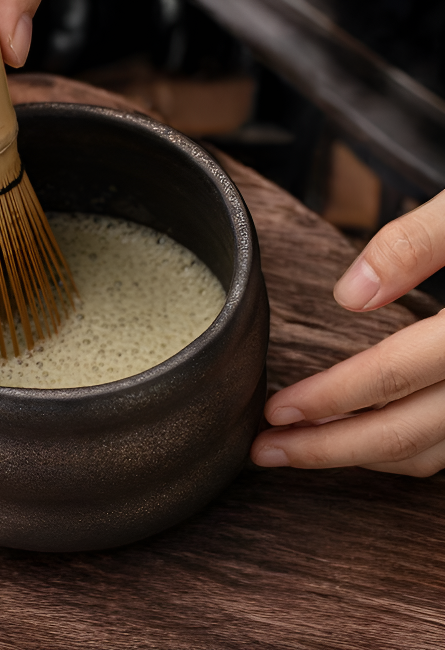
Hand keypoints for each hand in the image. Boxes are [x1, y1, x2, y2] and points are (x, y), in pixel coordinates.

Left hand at [251, 189, 444, 476]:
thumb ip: (418, 241)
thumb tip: (348, 296)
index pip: (395, 376)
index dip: (329, 398)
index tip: (276, 409)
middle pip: (409, 435)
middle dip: (330, 449)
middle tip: (269, 450)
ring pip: (435, 455)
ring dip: (365, 456)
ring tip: (304, 449)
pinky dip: (408, 450)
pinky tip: (367, 435)